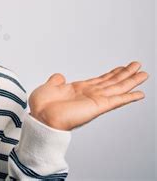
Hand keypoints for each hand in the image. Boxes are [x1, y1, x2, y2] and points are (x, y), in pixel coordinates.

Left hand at [28, 61, 148, 130]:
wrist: (41, 118)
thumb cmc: (41, 107)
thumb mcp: (48, 87)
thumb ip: (56, 81)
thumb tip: (60, 76)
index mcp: (79, 90)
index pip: (100, 80)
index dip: (112, 74)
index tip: (122, 68)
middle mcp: (89, 95)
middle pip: (112, 83)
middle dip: (126, 74)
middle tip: (138, 66)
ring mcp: (95, 101)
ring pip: (117, 89)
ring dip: (131, 81)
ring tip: (144, 74)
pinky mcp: (97, 107)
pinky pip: (116, 101)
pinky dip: (128, 97)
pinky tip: (139, 93)